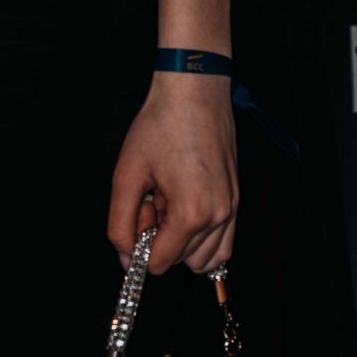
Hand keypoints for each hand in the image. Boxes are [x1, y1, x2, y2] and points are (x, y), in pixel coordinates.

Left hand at [107, 75, 237, 276]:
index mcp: (192, 213)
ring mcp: (232, 209)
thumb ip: (120, 223)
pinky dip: (201, 240)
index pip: (159, 264)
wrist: (194, 92)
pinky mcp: (236, 200)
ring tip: (169, 201)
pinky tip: (182, 208)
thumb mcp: (127, 174)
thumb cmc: (159, 126)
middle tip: (153, 198)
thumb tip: (126, 259)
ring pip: (204, 258)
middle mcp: (219, 217)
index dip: (140, 242)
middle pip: (180, 261)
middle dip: (160, 239)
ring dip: (180, 240)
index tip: (140, 208)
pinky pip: (222, 244)